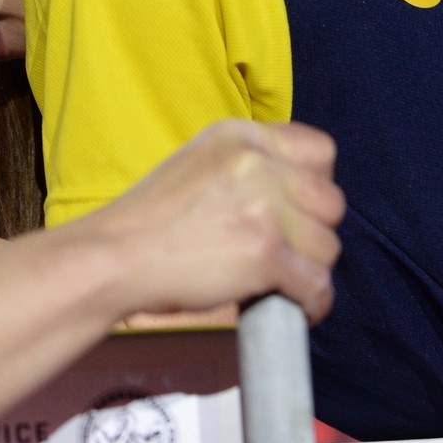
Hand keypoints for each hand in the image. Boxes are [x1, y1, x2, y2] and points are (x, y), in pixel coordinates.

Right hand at [82, 120, 345, 322]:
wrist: (111, 258)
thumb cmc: (146, 222)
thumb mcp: (196, 167)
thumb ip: (246, 169)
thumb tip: (296, 198)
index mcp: (239, 135)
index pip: (320, 150)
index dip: (315, 185)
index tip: (295, 210)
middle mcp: (257, 163)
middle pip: (330, 203)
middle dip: (312, 233)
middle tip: (282, 252)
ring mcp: (264, 207)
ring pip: (327, 246)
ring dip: (309, 270)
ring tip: (278, 283)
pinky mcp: (266, 253)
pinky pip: (317, 285)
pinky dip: (310, 303)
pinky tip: (291, 307)